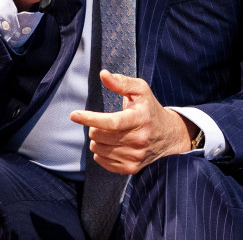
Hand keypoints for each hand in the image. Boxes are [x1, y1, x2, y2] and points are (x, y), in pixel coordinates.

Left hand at [69, 70, 195, 174]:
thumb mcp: (140, 90)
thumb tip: (103, 74)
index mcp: (140, 118)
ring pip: (98, 149)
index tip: (74, 115)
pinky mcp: (131, 168)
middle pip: (100, 136)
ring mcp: (135, 156)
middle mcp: (139, 140)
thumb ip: (121, 82)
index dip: (90, 118)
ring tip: (107, 132)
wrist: (168, 134)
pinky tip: (109, 144)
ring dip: (96, 139)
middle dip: (94, 126)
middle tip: (102, 122)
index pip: (112, 122)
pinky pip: (102, 161)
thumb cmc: (149, 108)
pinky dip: (100, 152)